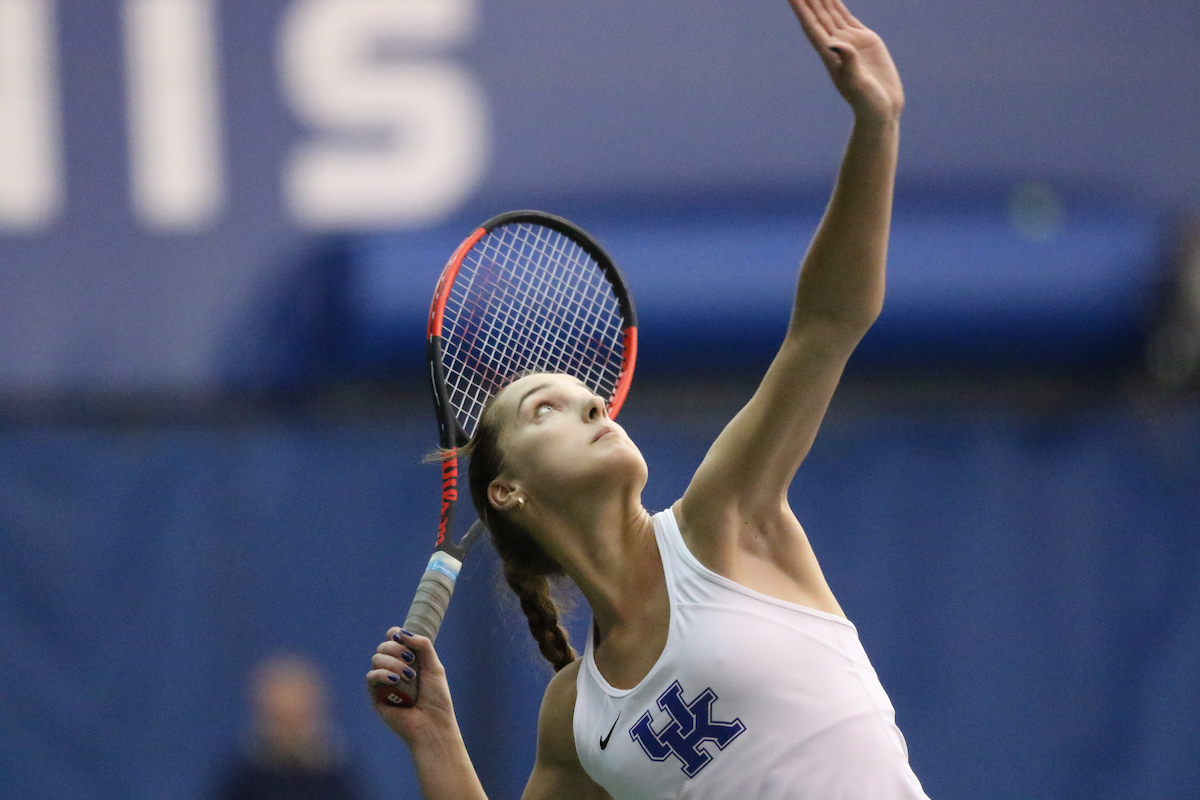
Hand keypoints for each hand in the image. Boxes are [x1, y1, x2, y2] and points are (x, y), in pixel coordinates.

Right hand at [367, 627, 458, 745]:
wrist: (432, 725)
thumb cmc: (436, 698)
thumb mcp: (435, 666)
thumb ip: (422, 645)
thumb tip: (402, 633)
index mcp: (408, 660)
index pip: (393, 638)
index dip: (395, 634)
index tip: (402, 637)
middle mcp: (394, 668)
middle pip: (384, 646)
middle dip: (397, 650)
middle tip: (411, 662)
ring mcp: (384, 682)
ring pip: (377, 659)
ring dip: (393, 663)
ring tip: (409, 677)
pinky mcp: (376, 695)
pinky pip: (371, 677)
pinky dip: (382, 674)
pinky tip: (395, 681)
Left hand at [788, 0, 903, 121]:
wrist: (882, 108)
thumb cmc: (867, 101)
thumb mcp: (857, 83)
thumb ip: (847, 62)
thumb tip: (833, 43)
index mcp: (829, 56)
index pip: (811, 27)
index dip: (801, 11)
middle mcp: (836, 46)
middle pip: (818, 16)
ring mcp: (850, 41)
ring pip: (831, 14)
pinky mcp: (864, 40)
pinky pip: (847, 17)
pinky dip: (838, 6)